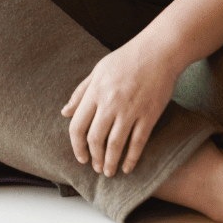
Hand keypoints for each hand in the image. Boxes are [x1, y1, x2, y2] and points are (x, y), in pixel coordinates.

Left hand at [61, 39, 178, 175]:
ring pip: (115, 144)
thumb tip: (65, 112)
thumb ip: (81, 92)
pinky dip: (131, 158)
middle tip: (96, 167)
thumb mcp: (98, 70)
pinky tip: (128, 167)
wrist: (158, 51)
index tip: (80, 156)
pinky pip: (138, 142)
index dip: (76, 145)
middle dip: (93, 157)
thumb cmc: (126, 58)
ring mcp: (130, 110)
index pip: (78, 125)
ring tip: (109, 171)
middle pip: (95, 138)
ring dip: (110, 162)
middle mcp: (110, 103)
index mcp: (95, 91)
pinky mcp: (149, 114)